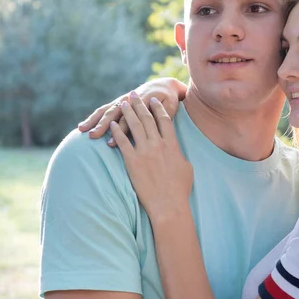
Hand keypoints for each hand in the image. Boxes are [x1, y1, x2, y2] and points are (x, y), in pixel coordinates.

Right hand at [78, 77, 187, 145]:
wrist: (163, 85)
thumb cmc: (168, 99)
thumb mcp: (169, 106)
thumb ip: (162, 114)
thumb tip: (157, 124)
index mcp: (142, 101)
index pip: (130, 119)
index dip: (120, 131)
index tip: (111, 142)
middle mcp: (129, 100)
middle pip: (114, 113)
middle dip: (103, 125)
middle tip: (92, 136)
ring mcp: (122, 101)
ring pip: (106, 110)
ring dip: (94, 120)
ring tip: (81, 130)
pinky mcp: (119, 103)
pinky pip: (105, 110)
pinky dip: (94, 117)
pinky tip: (83, 127)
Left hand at [111, 91, 193, 222]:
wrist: (169, 204)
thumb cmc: (180, 188)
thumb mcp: (186, 166)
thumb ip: (179, 153)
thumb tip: (176, 148)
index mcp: (172, 144)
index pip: (164, 120)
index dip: (158, 108)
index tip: (153, 100)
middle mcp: (158, 145)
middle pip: (147, 119)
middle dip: (140, 104)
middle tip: (134, 94)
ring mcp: (144, 152)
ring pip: (134, 127)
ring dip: (128, 113)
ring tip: (123, 103)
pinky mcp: (132, 162)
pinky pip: (123, 143)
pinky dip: (117, 132)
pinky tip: (112, 125)